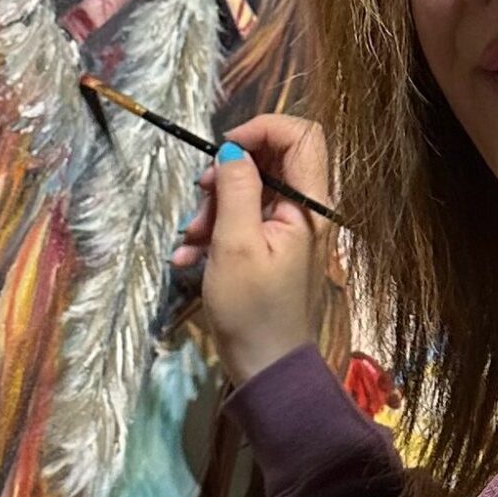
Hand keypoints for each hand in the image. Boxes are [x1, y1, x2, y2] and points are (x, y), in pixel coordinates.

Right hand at [172, 113, 334, 386]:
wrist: (265, 368)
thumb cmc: (252, 309)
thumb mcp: (235, 244)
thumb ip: (237, 189)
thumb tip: (232, 149)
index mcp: (309, 204)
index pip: (301, 135)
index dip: (262, 128)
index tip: (224, 148)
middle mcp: (305, 211)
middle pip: (269, 162)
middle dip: (226, 176)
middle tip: (200, 201)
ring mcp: (288, 232)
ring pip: (249, 193)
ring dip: (212, 210)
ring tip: (190, 243)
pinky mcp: (270, 251)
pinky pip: (241, 224)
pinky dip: (214, 235)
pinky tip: (188, 260)